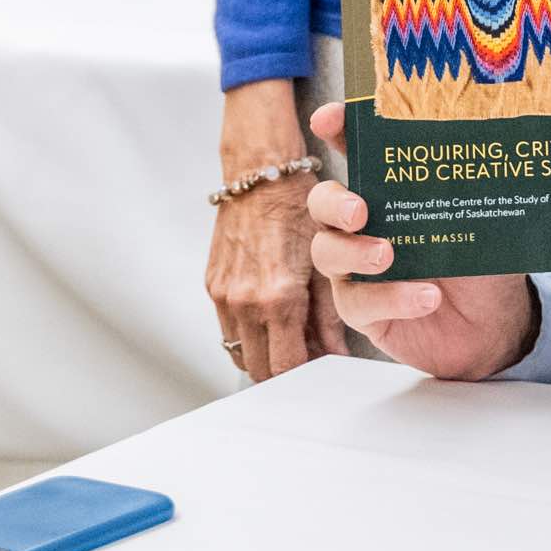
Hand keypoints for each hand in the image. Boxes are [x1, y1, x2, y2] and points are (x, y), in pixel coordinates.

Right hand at [205, 82, 343, 381]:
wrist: (260, 173)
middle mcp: (245, 302)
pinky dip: (250, 340)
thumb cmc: (300, 207)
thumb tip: (337, 354)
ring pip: (243, 356)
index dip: (310, 377)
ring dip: (267, 360)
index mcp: (278, 297)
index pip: (290, 367)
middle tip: (314, 367)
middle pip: (263, 371)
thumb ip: (331, 312)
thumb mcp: (327, 259)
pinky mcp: (213, 287)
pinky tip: (274, 329)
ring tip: (296, 349)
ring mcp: (224, 296)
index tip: (327, 375)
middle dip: (288, 375)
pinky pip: (229, 333)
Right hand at [304, 102, 539, 380]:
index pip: (356, 150)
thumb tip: (491, 145)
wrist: (493, 322)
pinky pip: (360, 304)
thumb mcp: (483, 217)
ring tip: (389, 255)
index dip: (338, 129)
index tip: (329, 119)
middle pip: (322, 203)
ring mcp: (357, 268)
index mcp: (390, 189)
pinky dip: (393, 298)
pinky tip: (427, 296)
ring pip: (327, 253)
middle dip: (334, 202)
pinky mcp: (363, 312)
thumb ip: (474, 188)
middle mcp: (364, 224)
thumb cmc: (482, 260)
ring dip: (356, 252)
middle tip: (360, 211)